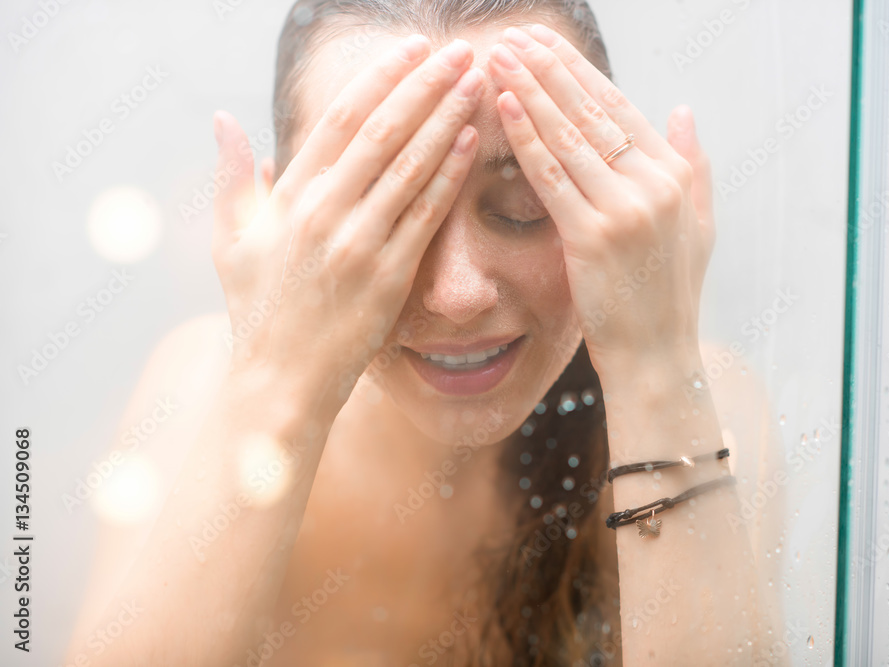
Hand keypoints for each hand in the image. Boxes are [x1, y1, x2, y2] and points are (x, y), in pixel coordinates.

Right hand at [212, 36, 483, 413]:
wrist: (278, 380)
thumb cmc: (256, 309)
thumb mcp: (230, 239)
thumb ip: (231, 177)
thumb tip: (222, 119)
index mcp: (288, 196)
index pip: (339, 120)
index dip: (380, 79)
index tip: (410, 49)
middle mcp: (324, 212)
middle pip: (383, 131)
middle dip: (426, 84)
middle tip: (462, 50)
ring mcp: (358, 244)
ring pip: (410, 166)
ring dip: (447, 119)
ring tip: (476, 82)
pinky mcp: (388, 277)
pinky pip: (426, 215)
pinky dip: (450, 175)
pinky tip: (473, 142)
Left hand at [487, 25, 714, 381]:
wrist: (656, 358)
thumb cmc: (669, 296)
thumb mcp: (698, 225)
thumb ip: (692, 163)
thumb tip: (682, 110)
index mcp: (674, 176)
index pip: (619, 107)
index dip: (578, 72)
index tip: (546, 44)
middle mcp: (654, 184)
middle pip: (591, 111)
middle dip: (548, 68)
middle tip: (514, 35)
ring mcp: (625, 209)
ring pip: (569, 135)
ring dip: (531, 90)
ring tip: (501, 56)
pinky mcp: (593, 237)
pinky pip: (551, 177)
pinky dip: (526, 137)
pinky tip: (504, 105)